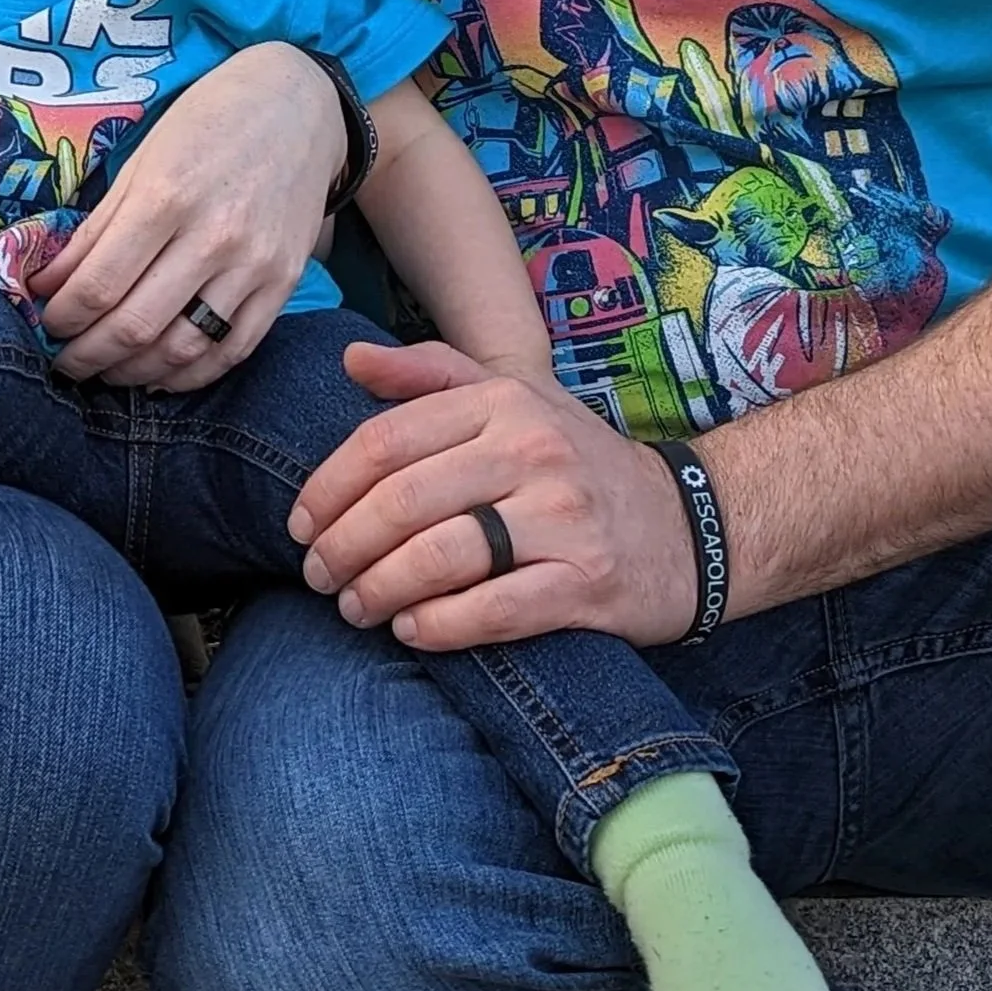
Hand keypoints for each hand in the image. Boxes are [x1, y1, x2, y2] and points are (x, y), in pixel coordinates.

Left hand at [33, 43, 340, 391]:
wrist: (298, 104)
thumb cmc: (207, 123)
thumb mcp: (140, 161)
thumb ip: (95, 229)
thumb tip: (46, 285)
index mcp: (165, 197)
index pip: (99, 284)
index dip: (62, 318)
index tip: (44, 324)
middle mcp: (213, 237)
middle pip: (135, 326)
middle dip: (86, 356)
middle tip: (63, 362)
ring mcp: (254, 265)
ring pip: (182, 349)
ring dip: (132, 373)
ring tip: (104, 371)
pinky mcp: (284, 283)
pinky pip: (232, 350)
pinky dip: (189, 376)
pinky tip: (158, 375)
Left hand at [288, 340, 696, 648]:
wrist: (690, 524)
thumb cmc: (575, 462)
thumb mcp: (512, 399)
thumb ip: (430, 374)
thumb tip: (350, 360)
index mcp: (502, 402)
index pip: (386, 439)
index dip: (329, 485)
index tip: (301, 523)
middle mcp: (532, 450)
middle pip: (403, 500)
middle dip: (343, 544)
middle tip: (316, 575)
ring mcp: (563, 517)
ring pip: (441, 557)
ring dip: (379, 589)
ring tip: (354, 607)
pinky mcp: (588, 583)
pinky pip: (494, 610)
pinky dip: (439, 625)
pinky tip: (410, 630)